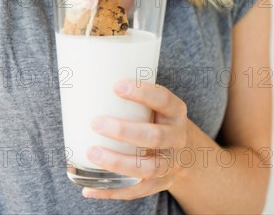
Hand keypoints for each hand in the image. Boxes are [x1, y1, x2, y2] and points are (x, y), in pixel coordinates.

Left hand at [82, 80, 189, 199]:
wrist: (185, 151)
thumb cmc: (158, 119)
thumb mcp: (157, 104)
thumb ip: (133, 96)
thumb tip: (89, 82)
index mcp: (175, 112)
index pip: (163, 99)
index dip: (142, 92)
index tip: (116, 86)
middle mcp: (177, 138)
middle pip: (154, 137)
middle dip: (124, 131)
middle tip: (96, 123)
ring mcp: (170, 164)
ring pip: (147, 167)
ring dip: (117, 162)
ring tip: (92, 152)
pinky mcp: (159, 184)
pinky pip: (135, 191)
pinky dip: (111, 191)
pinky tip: (88, 188)